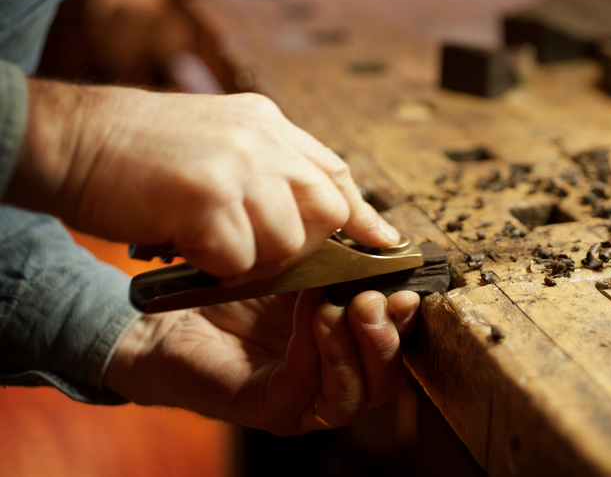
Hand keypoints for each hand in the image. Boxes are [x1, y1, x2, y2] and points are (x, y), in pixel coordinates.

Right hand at [8, 79, 400, 277]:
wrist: (71, 138)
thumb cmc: (137, 150)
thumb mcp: (218, 139)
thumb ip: (267, 166)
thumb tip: (314, 206)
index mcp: (267, 123)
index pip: (334, 172)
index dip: (360, 214)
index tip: (383, 242)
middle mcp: (262, 139)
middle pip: (326, 211)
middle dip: (302, 244)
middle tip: (254, 248)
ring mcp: (237, 166)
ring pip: (286, 243)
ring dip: (250, 258)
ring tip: (207, 242)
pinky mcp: (207, 198)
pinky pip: (239, 260)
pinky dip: (215, 266)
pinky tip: (184, 246)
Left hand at [104, 289, 419, 433]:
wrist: (166, 314)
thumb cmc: (233, 290)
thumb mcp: (300, 265)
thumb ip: (343, 261)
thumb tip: (389, 240)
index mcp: (346, 347)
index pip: (396, 346)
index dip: (407, 321)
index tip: (407, 286)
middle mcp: (330, 380)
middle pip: (385, 381)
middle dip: (388, 339)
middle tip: (376, 298)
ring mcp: (301, 400)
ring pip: (353, 396)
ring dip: (355, 348)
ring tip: (340, 305)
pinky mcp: (267, 408)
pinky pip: (305, 389)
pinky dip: (315, 352)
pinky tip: (311, 313)